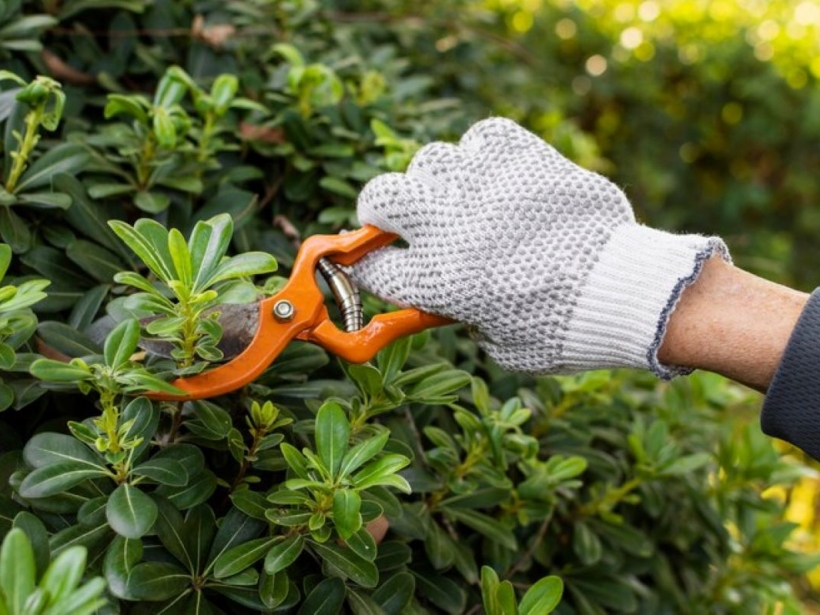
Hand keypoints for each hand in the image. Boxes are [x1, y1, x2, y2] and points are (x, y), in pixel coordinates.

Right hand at [351, 118, 727, 376]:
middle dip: (380, 210)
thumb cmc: (564, 330)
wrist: (624, 291)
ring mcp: (486, 188)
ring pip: (430, 160)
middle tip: (398, 220)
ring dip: (437, 182)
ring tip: (460, 197)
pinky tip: (495, 175)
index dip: (370, 267)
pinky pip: (483, 138)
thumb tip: (450, 298)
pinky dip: (483, 155)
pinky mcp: (524, 159)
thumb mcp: (500, 344)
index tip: (377, 265)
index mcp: (440, 281)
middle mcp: (451, 229)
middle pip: (380, 197)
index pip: (373, 267)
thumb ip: (463, 316)